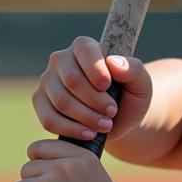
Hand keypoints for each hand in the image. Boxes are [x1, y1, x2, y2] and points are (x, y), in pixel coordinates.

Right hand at [33, 36, 152, 142]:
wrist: (117, 119)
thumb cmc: (130, 96)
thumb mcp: (141, 83)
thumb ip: (134, 70)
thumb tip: (113, 62)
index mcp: (85, 47)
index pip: (85, 51)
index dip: (97, 71)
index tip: (109, 87)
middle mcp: (61, 59)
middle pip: (72, 81)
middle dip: (96, 101)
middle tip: (112, 112)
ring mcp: (47, 80)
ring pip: (61, 101)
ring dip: (87, 117)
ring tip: (106, 125)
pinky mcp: (40, 102)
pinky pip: (48, 119)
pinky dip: (71, 129)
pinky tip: (89, 134)